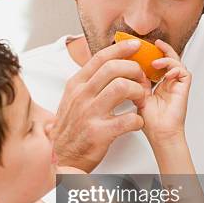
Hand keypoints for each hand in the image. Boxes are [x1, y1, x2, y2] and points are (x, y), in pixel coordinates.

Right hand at [50, 40, 149, 171]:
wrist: (61, 157)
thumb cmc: (71, 128)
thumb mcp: (72, 99)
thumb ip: (87, 82)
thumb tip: (106, 64)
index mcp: (76, 85)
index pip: (100, 58)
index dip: (121, 48)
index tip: (135, 45)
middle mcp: (82, 96)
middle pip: (114, 68)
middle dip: (134, 69)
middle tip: (141, 78)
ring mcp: (90, 114)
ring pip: (122, 87)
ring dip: (138, 91)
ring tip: (140, 100)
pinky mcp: (100, 133)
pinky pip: (128, 119)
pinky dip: (138, 120)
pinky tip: (137, 122)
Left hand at [139, 39, 190, 146]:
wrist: (160, 134)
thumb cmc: (151, 122)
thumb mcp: (139, 97)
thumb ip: (138, 83)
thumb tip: (132, 69)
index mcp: (159, 86)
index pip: (159, 65)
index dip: (153, 55)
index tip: (144, 48)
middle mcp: (169, 84)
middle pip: (170, 60)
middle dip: (164, 50)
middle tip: (156, 43)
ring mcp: (177, 86)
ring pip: (178, 63)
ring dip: (168, 58)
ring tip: (156, 62)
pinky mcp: (184, 89)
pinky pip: (184, 73)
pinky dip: (175, 68)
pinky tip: (166, 73)